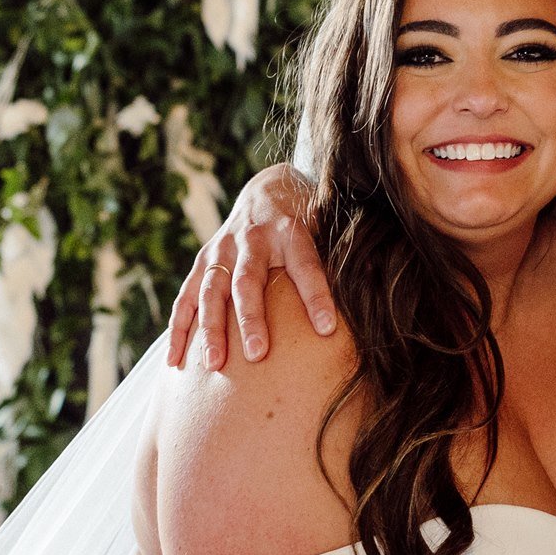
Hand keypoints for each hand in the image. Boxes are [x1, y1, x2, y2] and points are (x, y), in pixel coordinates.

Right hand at [165, 165, 329, 368]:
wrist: (267, 189)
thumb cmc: (307, 219)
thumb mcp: (328, 226)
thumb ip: (343, 252)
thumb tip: (380, 278)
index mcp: (291, 230)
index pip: (305, 265)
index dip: (316, 295)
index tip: (327, 328)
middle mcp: (252, 238)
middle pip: (248, 281)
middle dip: (251, 319)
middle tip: (257, 355)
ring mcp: (222, 249)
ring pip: (211, 291)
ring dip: (210, 329)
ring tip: (213, 364)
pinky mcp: (203, 262)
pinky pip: (186, 298)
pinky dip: (180, 330)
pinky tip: (176, 363)